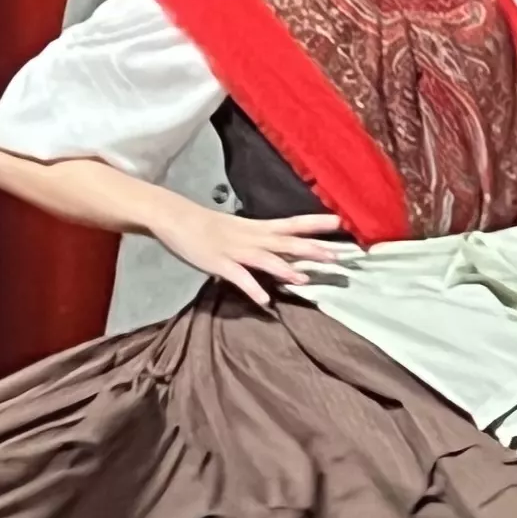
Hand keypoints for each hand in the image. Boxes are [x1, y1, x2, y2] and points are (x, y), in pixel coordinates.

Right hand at [158, 204, 351, 305]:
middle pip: (286, 242)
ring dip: (285, 270)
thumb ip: (263, 238)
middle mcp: (251, 237)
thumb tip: (286, 248)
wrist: (176, 217)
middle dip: (311, 250)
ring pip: (264, 259)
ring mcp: (235, 250)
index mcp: (258, 227)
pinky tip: (264, 300)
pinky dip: (251, 288)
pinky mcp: (218, 263)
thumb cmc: (210, 225)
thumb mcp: (241, 228)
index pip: (292, 223)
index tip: (340, 222)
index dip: (315, 223)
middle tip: (337, 256)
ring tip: (305, 280)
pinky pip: (238, 277)